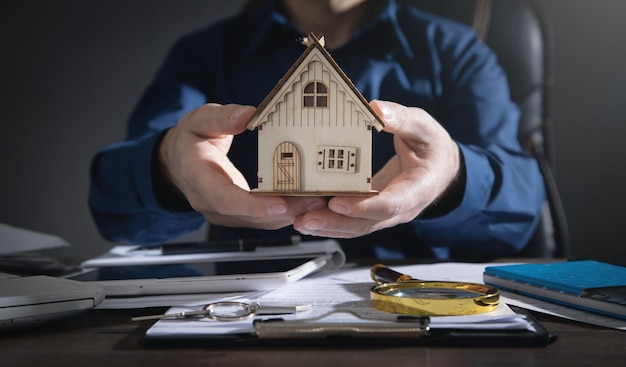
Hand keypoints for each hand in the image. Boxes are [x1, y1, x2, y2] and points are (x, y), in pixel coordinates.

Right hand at [159, 103, 326, 228]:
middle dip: (286, 210)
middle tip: (317, 200)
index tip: (280, 204)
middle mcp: (210, 203)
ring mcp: (224, 214)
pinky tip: (308, 201)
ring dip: (291, 214)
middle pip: (250, 215)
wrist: (178, 162)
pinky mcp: (238, 216)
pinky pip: (264, 219)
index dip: (253, 205)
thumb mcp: (199, 120)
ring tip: (320, 200)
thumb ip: (221, 118)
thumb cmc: (191, 139)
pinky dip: (287, 212)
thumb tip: (247, 115)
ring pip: (261, 222)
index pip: (224, 198)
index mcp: (198, 177)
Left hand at [293, 100, 461, 237]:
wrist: (441, 170)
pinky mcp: (372, 213)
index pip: (391, 204)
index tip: (338, 203)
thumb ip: (402, 119)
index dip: (364, 207)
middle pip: (366, 223)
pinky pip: (351, 222)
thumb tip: (376, 110)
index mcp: (418, 189)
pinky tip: (306, 217)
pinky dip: (329, 221)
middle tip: (306, 219)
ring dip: (327, 226)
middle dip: (335, 223)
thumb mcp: (424, 127)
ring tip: (300, 222)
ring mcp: (385, 215)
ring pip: (356, 228)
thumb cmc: (433, 148)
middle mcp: (401, 209)